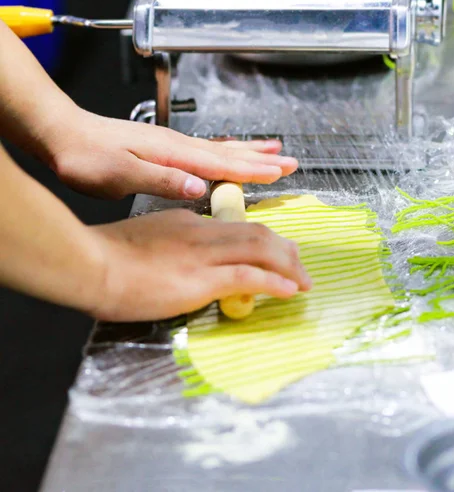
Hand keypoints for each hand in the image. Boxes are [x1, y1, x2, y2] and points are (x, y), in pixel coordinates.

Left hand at [44, 109, 296, 199]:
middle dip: (262, 159)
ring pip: (221, 149)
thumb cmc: (86, 157)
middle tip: (291, 161)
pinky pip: (207, 150)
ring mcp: (173, 145)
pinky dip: (227, 151)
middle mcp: (179, 145)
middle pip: (230, 152)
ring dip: (250, 152)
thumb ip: (161, 180)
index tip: (280, 174)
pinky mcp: (164, 148)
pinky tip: (231, 153)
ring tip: (274, 150)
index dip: (252, 171)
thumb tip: (199, 188)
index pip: (222, 163)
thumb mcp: (120, 174)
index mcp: (173, 153)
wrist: (62, 134)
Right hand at [88, 209, 311, 321]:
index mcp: (189, 222)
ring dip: (288, 266)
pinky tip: (288, 290)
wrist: (89, 263)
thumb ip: (173, 245)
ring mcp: (202, 255)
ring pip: (259, 250)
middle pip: (257, 234)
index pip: (237, 227)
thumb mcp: (148, 238)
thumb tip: (189, 260)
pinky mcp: (200, 279)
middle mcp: (202, 233)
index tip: (278, 250)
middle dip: (285, 249)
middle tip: (301, 264)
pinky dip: (273, 282)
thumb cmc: (107, 255)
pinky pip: (248, 276)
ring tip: (304, 280)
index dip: (264, 239)